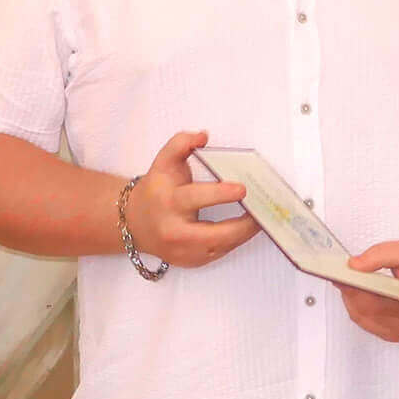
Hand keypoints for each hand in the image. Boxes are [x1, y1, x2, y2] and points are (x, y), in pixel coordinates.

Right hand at [123, 130, 255, 267]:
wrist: (135, 223)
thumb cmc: (156, 191)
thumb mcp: (163, 162)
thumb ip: (181, 144)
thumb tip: (203, 136)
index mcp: (168, 202)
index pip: (195, 198)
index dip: (220, 194)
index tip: (241, 189)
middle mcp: (174, 231)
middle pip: (214, 234)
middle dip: (243, 225)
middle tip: (263, 211)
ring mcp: (183, 251)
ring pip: (221, 247)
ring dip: (244, 233)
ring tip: (262, 217)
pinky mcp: (191, 261)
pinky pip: (220, 253)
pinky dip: (235, 240)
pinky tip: (248, 228)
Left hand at [339, 240, 398, 342]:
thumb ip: (381, 254)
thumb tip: (354, 265)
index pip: (379, 302)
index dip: (355, 290)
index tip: (339, 276)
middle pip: (366, 312)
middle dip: (349, 291)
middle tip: (338, 273)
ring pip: (362, 318)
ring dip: (351, 298)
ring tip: (346, 279)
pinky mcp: (394, 334)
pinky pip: (366, 322)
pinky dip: (358, 305)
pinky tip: (356, 290)